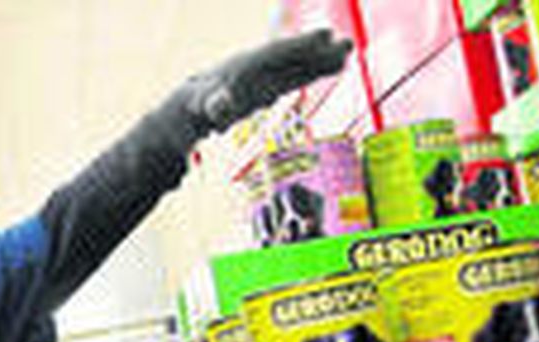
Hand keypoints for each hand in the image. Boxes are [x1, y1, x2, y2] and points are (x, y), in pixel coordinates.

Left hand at [194, 29, 352, 131]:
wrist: (189, 109)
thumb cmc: (195, 108)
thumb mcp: (202, 109)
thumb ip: (213, 107)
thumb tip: (220, 108)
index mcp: (244, 66)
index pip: (276, 53)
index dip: (298, 45)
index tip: (323, 35)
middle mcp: (259, 67)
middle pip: (293, 56)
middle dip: (318, 50)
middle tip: (348, 43)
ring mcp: (266, 76)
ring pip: (299, 64)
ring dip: (323, 59)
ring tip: (348, 52)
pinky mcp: (270, 87)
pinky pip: (298, 75)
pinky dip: (316, 70)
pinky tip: (336, 67)